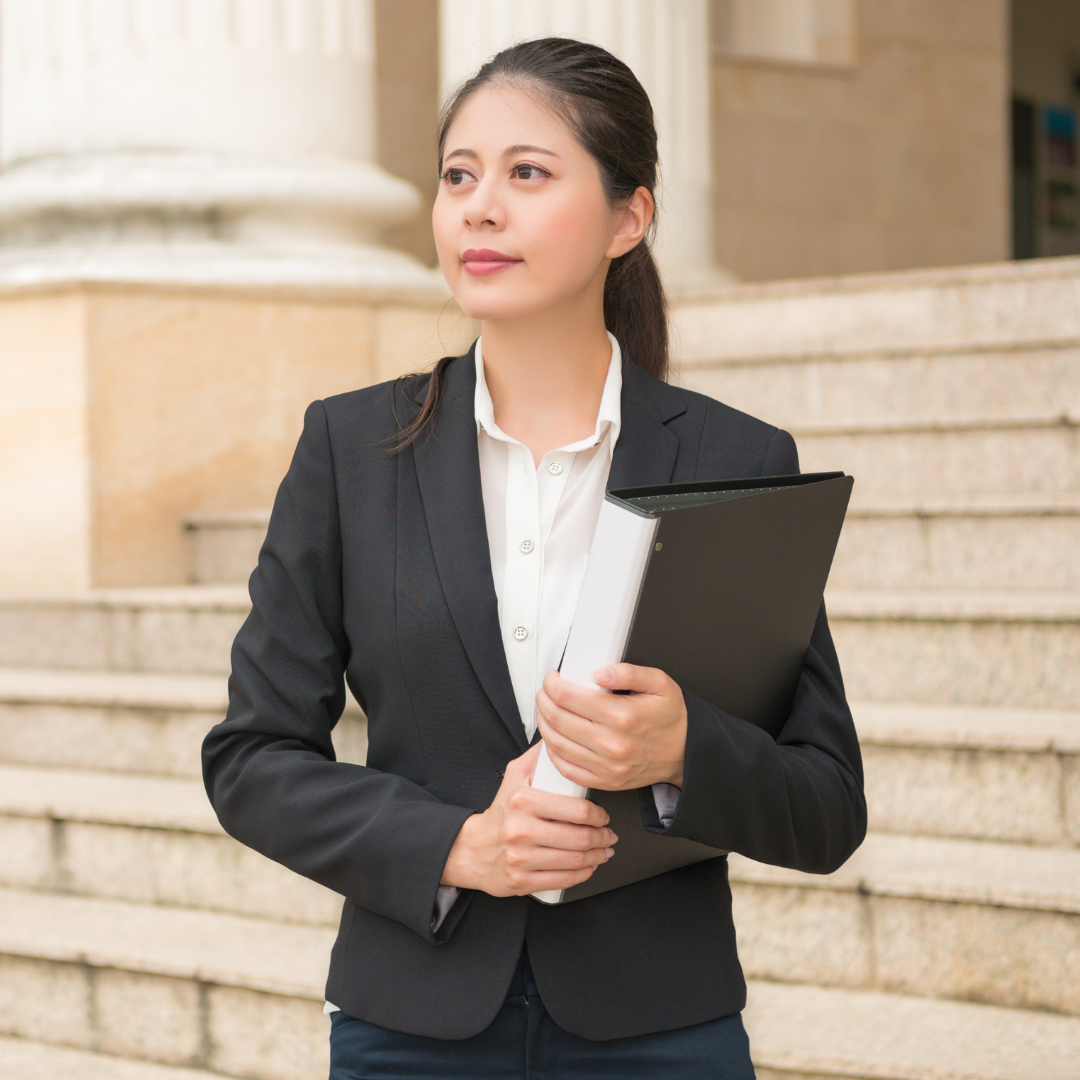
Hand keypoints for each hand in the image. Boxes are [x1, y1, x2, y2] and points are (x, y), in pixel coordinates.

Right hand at [440, 743, 617, 896]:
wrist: (474, 849)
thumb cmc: (500, 813)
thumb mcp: (513, 777)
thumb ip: (536, 757)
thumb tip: (556, 738)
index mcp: (523, 801)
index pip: (576, 810)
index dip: (598, 815)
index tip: (603, 816)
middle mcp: (520, 830)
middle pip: (579, 838)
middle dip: (602, 837)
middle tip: (608, 835)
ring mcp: (521, 858)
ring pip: (575, 860)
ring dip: (597, 856)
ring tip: (603, 850)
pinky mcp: (522, 881)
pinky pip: (563, 880)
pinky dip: (583, 874)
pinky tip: (589, 866)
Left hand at [535, 664, 686, 790]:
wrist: (686, 752)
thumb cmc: (671, 717)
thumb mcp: (659, 682)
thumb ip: (628, 672)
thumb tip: (600, 673)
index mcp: (623, 716)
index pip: (568, 697)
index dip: (552, 684)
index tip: (552, 678)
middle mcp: (612, 743)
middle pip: (557, 719)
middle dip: (543, 700)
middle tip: (545, 692)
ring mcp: (607, 766)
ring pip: (557, 744)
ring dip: (544, 724)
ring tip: (546, 711)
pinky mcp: (605, 781)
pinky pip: (566, 769)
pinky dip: (552, 753)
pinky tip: (554, 738)